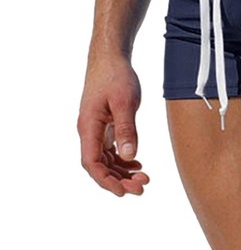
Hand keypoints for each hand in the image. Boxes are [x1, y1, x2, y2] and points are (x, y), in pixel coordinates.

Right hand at [77, 55, 149, 196]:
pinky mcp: (104, 124)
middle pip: (99, 165)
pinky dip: (122, 159)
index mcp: (88, 127)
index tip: (124, 192)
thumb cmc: (116, 76)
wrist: (111, 58)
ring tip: (144, 178)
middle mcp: (89, 131)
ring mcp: (96, 128)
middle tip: (142, 187)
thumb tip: (129, 156)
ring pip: (105, 159)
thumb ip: (127, 129)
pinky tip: (137, 164)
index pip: (92, 163)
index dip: (106, 181)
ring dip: (122, 171)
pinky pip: (110, 149)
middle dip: (119, 180)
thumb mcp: (125, 102)